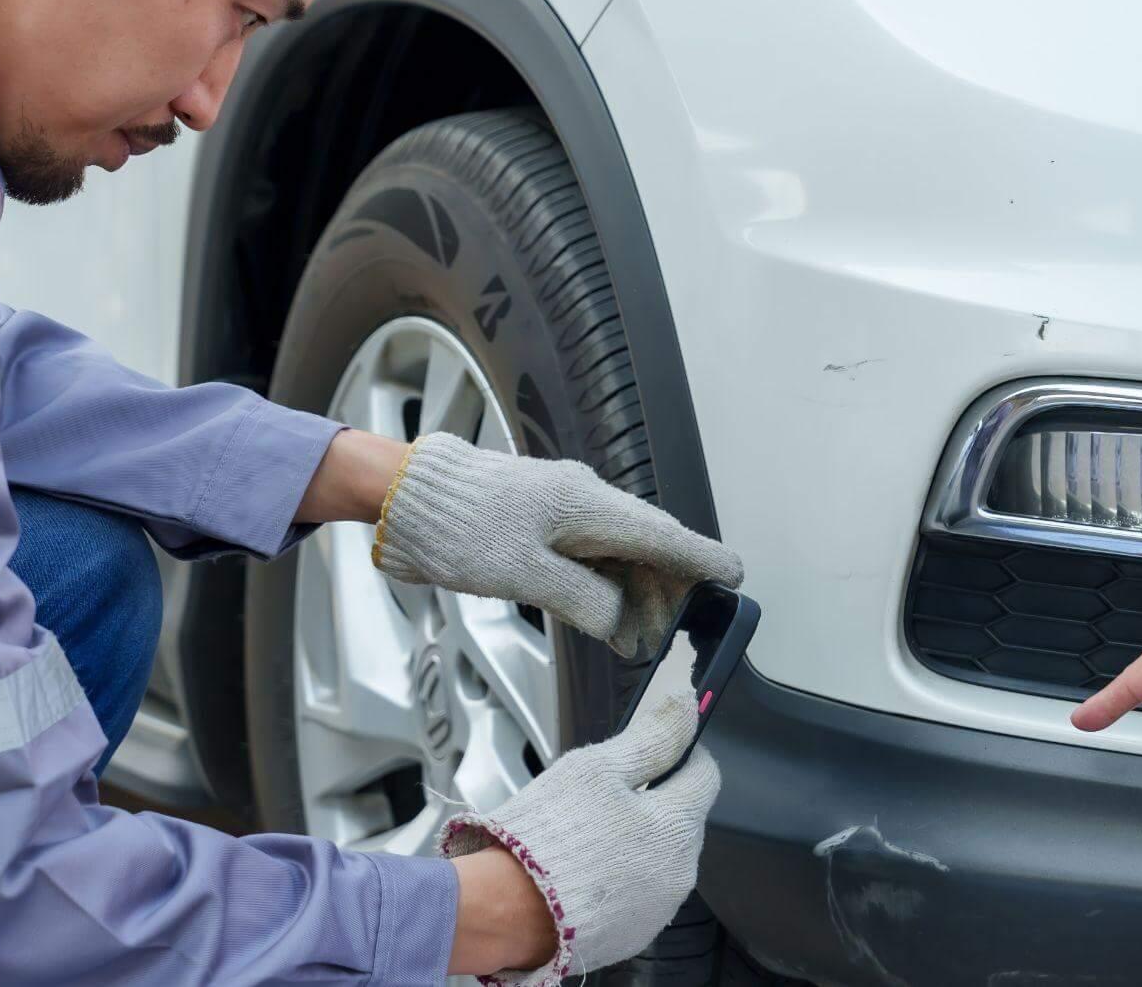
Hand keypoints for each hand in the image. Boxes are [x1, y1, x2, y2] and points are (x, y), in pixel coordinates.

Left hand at [374, 433, 743, 656]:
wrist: (406, 498)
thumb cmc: (458, 526)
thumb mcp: (523, 574)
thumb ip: (583, 599)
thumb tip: (623, 622)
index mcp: (587, 505)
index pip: (662, 534)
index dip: (702, 558)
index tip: (736, 576)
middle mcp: (584, 503)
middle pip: (647, 547)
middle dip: (668, 592)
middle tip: (680, 635)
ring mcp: (564, 513)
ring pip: (620, 556)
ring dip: (634, 598)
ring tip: (638, 642)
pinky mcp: (543, 526)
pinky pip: (592, 558)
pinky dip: (606, 590)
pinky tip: (609, 621)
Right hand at [440, 681, 720, 983]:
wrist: (504, 911)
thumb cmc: (548, 836)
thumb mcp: (597, 769)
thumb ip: (651, 737)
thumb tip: (686, 705)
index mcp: (677, 825)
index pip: (704, 776)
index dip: (682, 753)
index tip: (657, 748)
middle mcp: (680, 871)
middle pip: (682, 818)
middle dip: (655, 801)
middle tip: (605, 796)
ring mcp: (658, 908)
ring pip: (661, 857)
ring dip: (638, 842)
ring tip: (589, 837)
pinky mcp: (633, 935)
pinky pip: (639, 894)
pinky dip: (622, 878)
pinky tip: (586, 871)